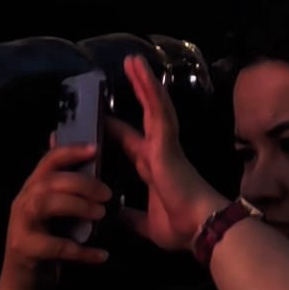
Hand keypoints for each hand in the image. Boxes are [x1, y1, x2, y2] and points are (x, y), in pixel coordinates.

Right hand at [0, 141, 114, 289]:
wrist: (26, 285)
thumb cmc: (49, 243)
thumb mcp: (60, 213)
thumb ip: (72, 191)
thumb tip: (97, 163)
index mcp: (34, 189)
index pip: (48, 161)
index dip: (70, 152)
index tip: (95, 149)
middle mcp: (23, 203)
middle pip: (48, 181)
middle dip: (80, 183)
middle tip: (107, 193)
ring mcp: (19, 226)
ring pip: (43, 204)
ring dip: (76, 206)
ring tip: (101, 214)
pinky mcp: (23, 250)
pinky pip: (54, 246)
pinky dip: (80, 251)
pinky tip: (101, 255)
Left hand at [113, 54, 227, 260]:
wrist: (200, 228)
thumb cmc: (178, 227)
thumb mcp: (143, 224)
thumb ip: (128, 217)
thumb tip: (111, 216)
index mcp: (151, 168)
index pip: (125, 143)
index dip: (108, 131)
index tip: (88, 122)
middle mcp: (157, 152)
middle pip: (140, 116)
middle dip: (131, 95)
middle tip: (121, 71)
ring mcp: (164, 144)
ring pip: (152, 106)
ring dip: (143, 83)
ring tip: (132, 60)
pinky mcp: (167, 143)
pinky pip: (159, 112)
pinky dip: (151, 92)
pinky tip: (143, 73)